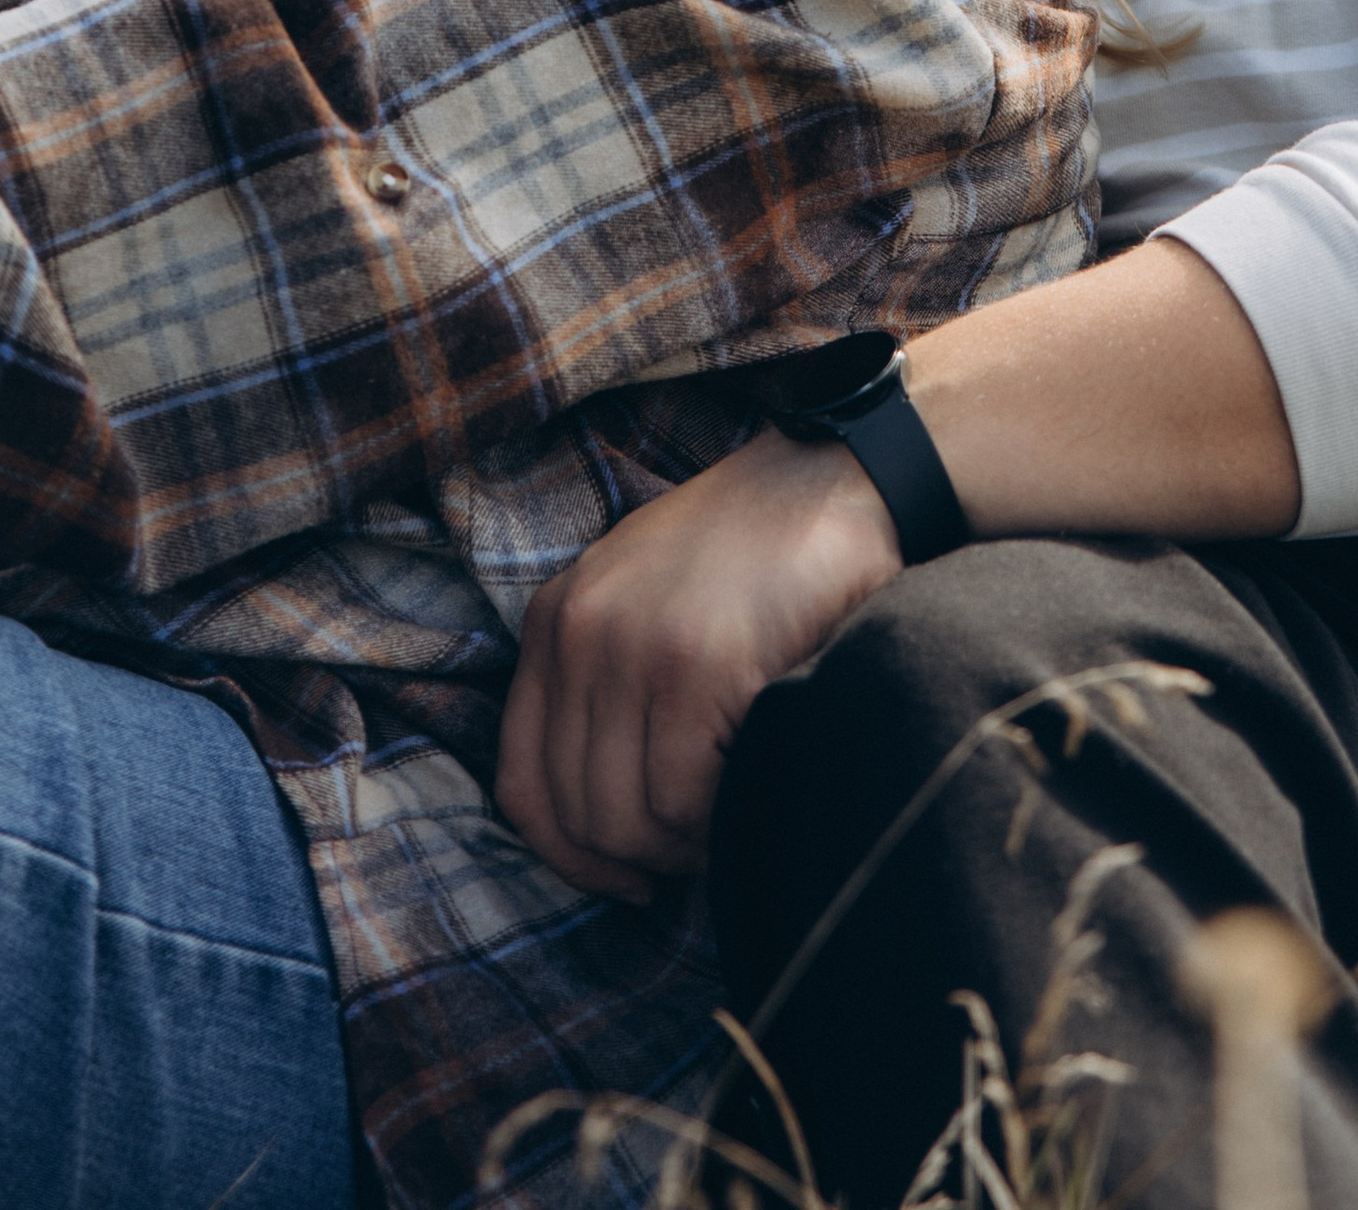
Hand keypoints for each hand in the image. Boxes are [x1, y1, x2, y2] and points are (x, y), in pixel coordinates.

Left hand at [496, 426, 900, 896]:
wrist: (836, 478)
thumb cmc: (752, 558)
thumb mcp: (644, 605)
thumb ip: (605, 691)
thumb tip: (607, 833)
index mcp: (554, 620)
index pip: (521, 785)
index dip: (572, 856)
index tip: (626, 878)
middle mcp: (578, 632)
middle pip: (575, 815)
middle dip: (641, 857)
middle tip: (700, 843)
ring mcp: (633, 647)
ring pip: (627, 820)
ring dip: (684, 844)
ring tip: (730, 809)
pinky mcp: (696, 665)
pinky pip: (683, 802)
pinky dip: (719, 819)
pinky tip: (751, 781)